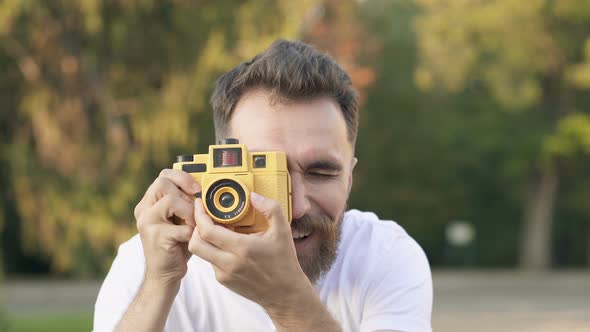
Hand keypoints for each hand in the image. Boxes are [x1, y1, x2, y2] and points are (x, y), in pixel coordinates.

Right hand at [134, 169, 199, 284]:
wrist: (164, 274)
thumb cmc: (177, 244)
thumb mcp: (180, 219)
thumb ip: (186, 203)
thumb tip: (206, 188)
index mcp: (149, 202)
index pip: (163, 176)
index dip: (182, 177)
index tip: (197, 189)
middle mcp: (144, 210)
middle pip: (163, 183)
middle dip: (185, 192)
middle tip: (196, 206)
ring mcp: (147, 223)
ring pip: (171, 201)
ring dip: (190, 212)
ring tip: (194, 224)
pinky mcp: (156, 237)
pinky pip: (182, 226)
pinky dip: (192, 232)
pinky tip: (192, 238)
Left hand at [188, 192, 309, 310]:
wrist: (284, 293)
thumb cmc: (284, 261)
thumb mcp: (283, 231)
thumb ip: (270, 208)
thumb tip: (253, 196)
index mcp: (242, 248)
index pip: (207, 231)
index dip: (199, 215)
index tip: (200, 204)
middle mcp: (229, 263)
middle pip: (195, 243)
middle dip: (195, 227)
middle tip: (203, 216)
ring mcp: (224, 274)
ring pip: (200, 253)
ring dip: (203, 239)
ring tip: (215, 228)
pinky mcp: (224, 281)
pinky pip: (210, 261)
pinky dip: (213, 250)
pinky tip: (226, 245)